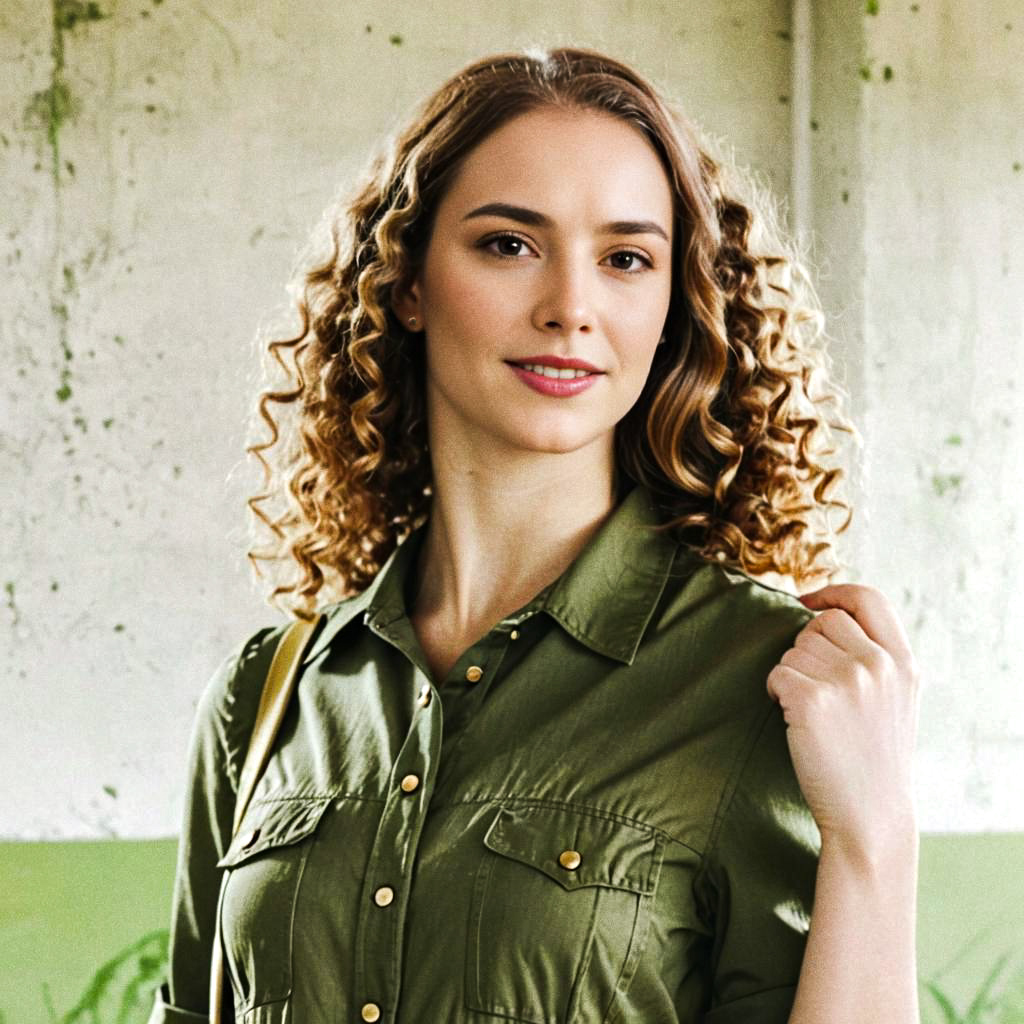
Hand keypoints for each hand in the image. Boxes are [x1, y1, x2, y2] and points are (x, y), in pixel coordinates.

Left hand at [766, 583, 921, 859]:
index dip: (833, 592)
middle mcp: (878, 664)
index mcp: (904, 662)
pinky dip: (774, 691)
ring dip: (791, 673)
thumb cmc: (874, 758)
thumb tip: (827, 615)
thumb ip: (877, 658)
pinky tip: (791, 716)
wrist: (869, 815)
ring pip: (794, 649)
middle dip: (807, 647)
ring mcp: (847, 680)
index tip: (808, 600)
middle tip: (814, 686)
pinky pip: (776, 673)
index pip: (868, 599)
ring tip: (812, 711)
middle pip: (821, 623)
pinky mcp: (811, 699)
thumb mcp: (897, 699)